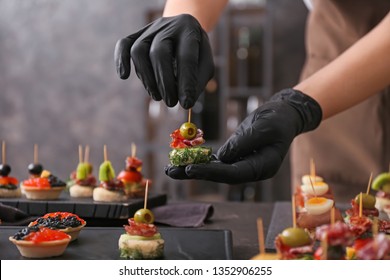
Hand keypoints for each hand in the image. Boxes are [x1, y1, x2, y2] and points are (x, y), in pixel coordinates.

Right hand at [114, 14, 213, 108]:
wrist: (183, 28)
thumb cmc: (196, 52)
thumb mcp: (205, 64)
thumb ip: (197, 81)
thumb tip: (186, 102)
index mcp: (189, 31)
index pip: (186, 57)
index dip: (186, 83)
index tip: (186, 103)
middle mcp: (168, 26)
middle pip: (159, 53)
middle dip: (164, 83)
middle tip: (171, 102)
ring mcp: (150, 29)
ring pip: (139, 51)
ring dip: (147, 79)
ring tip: (157, 97)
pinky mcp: (136, 34)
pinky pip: (124, 44)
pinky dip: (121, 60)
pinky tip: (124, 76)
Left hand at [165, 89, 321, 183]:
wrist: (284, 114)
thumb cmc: (278, 119)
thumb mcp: (263, 128)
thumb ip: (242, 143)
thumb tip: (221, 157)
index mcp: (263, 167)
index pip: (233, 174)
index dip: (211, 172)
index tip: (190, 168)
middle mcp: (251, 170)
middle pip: (221, 175)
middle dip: (195, 173)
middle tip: (171, 172)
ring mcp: (243, 164)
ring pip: (215, 169)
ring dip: (193, 168)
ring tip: (171, 168)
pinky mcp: (236, 156)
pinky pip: (216, 160)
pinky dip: (200, 159)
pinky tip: (184, 158)